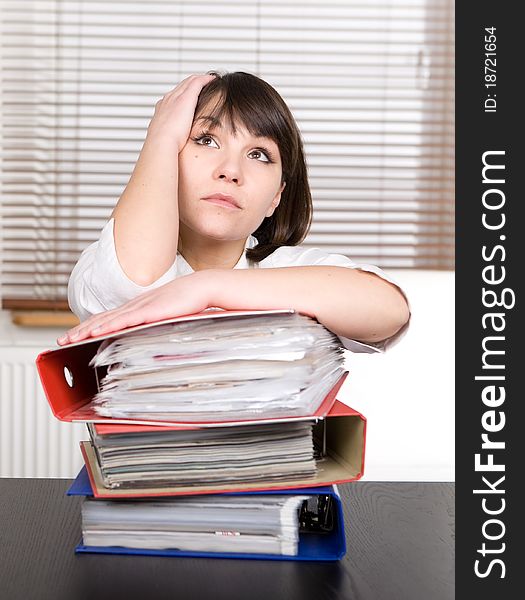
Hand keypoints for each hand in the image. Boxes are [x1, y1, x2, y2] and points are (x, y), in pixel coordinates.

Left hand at [57, 271, 213, 344]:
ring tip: (71, 339)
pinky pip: (124, 320)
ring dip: (87, 330)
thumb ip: (154, 325)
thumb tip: (145, 338)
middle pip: (101, 319)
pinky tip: (95, 332)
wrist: (202, 287)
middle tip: (62, 340)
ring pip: (108, 320)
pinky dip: (108, 326)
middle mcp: (134, 306)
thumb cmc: (189, 302)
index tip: (75, 335)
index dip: (89, 327)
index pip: (108, 318)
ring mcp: (141, 307)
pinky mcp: (150, 310)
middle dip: (79, 330)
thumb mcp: (166, 316)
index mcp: (138, 307)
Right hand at [146, 73, 216, 150]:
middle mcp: (168, 100)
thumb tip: (174, 150)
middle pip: (181, 87)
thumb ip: (170, 140)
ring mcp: (176, 97)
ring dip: (199, 80)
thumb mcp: (165, 141)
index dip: (181, 95)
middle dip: (190, 85)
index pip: (173, 98)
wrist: (161, 142)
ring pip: (189, 82)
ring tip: (209, 80)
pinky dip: (205, 79)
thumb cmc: (164, 145)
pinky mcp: (186, 97)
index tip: (189, 98)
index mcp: (162, 110)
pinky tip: (213, 79)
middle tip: (201, 84)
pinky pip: (198, 82)